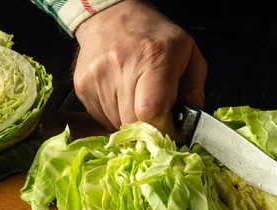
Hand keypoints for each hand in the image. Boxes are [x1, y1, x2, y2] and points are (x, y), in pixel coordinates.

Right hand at [74, 0, 206, 133]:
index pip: (151, 111)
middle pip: (133, 123)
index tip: (168, 125)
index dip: (161, 126)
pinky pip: (101, 119)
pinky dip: (114, 115)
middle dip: (147, 126)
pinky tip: (120, 96)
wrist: (111, 17)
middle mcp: (121, 66)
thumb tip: (189, 125)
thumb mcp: (188, 54)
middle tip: (154, 113)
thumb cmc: (154, 37)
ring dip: (129, 120)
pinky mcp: (82, 87)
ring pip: (116, 124)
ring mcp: (97, 78)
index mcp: (154, 57)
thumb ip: (194, 91)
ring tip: (135, 98)